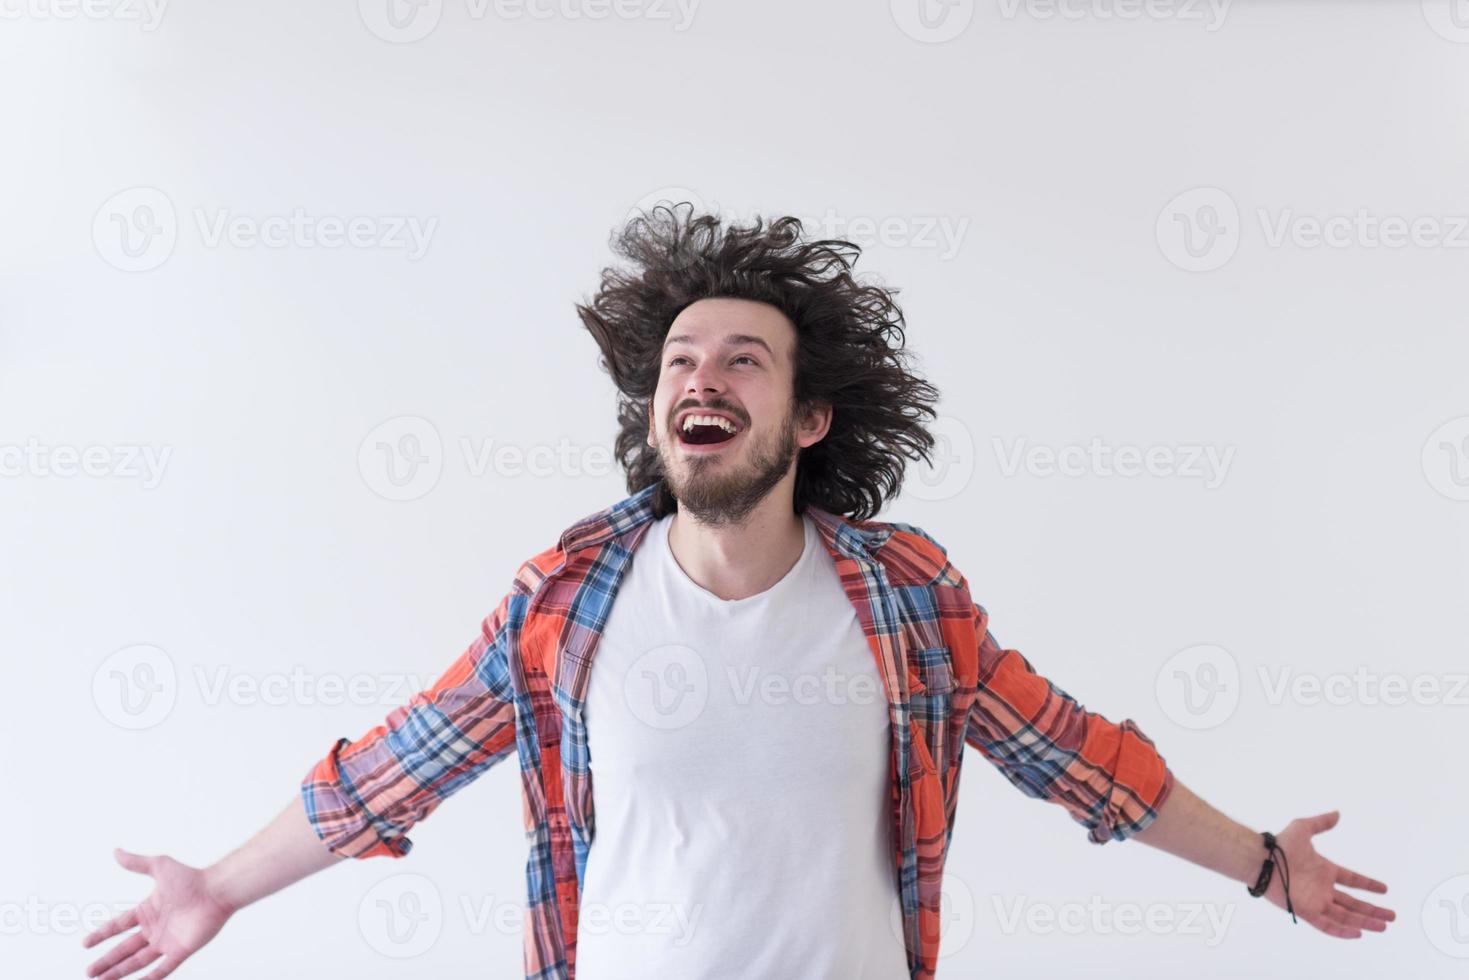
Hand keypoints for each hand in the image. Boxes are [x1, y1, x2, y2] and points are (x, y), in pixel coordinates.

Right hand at [81, 848, 236, 979]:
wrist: (217, 890)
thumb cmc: (192, 877)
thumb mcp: (159, 867)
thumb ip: (137, 862)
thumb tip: (115, 851)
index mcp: (148, 911)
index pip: (118, 926)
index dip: (102, 934)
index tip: (85, 944)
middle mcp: (155, 928)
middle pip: (125, 949)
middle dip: (107, 961)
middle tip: (89, 972)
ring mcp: (167, 941)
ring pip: (138, 962)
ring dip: (120, 972)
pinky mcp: (181, 950)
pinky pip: (162, 970)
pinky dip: (148, 979)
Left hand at [1265, 810, 1395, 937]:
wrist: (1262, 860)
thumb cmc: (1279, 845)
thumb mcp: (1303, 828)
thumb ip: (1320, 823)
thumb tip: (1336, 814)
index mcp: (1324, 871)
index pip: (1352, 880)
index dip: (1368, 885)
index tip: (1384, 889)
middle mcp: (1322, 888)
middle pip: (1353, 903)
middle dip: (1372, 910)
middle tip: (1391, 916)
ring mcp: (1315, 900)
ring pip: (1345, 916)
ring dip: (1364, 921)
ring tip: (1383, 926)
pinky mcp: (1307, 911)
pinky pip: (1327, 925)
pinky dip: (1342, 931)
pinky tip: (1358, 933)